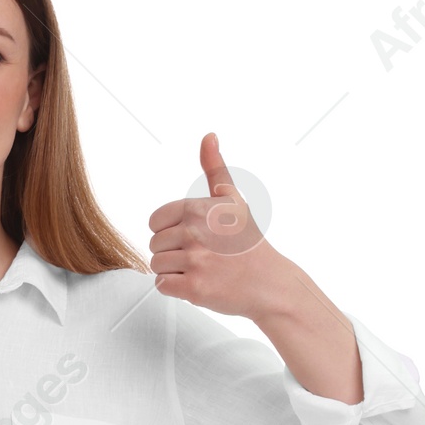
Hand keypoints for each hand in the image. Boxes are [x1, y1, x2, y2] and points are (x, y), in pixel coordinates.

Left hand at [148, 134, 280, 320]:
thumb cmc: (248, 242)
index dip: (170, 231)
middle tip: (201, 256)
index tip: (192, 237)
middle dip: (172, 252)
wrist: (269, 283)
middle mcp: (194, 232)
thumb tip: (209, 136)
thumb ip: (215, 169)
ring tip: (200, 270)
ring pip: (157, 266)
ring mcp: (194, 261)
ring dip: (174, 271)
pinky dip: (175, 288)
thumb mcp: (233, 199)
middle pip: (155, 245)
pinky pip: (162, 286)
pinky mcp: (194, 288)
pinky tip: (197, 283)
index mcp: (198, 208)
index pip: (155, 221)